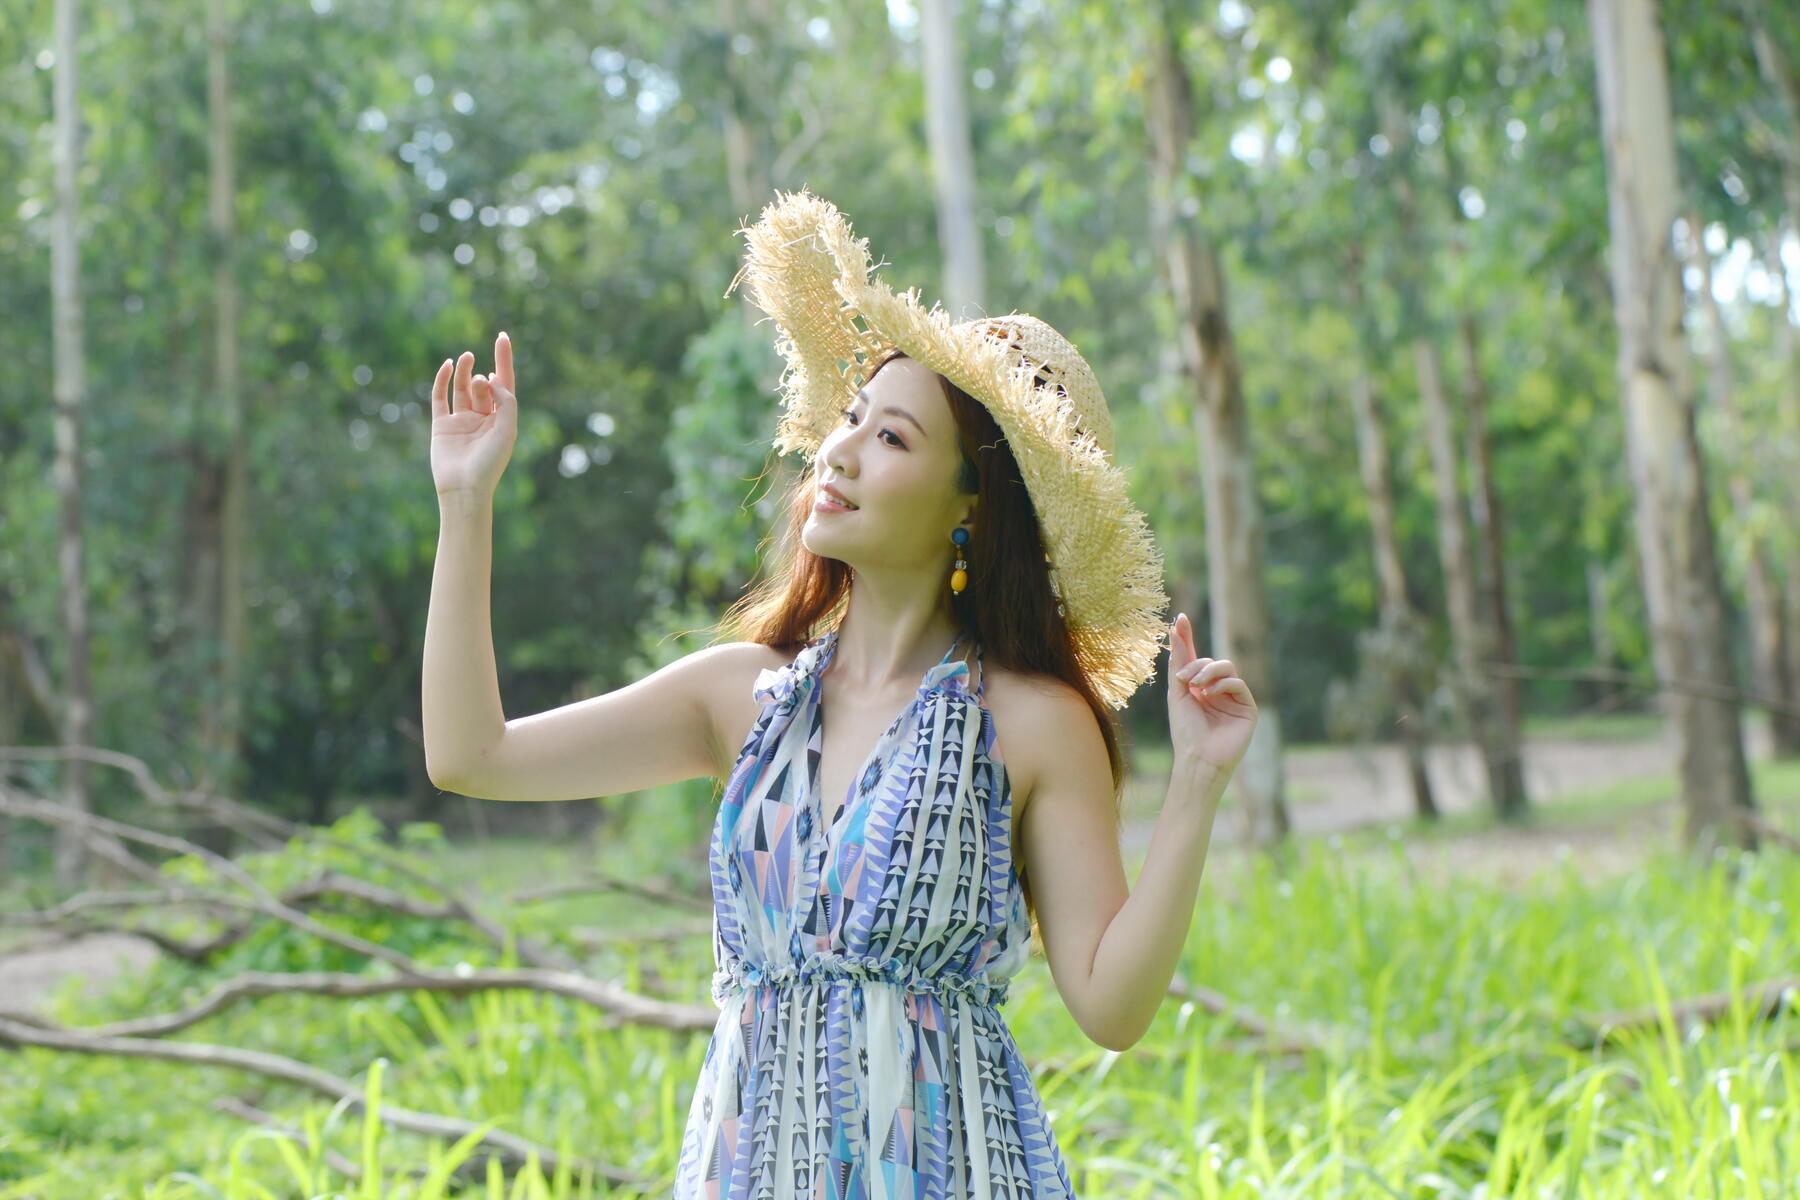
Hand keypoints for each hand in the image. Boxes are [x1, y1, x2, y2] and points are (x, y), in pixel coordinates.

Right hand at [430, 331, 517, 497]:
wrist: (464, 487)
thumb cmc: (490, 463)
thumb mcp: (507, 431)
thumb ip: (506, 402)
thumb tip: (493, 378)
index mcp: (502, 421)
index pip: (504, 384)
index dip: (504, 360)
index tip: (502, 337)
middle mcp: (482, 419)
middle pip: (484, 387)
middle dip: (484, 378)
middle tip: (483, 380)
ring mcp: (461, 421)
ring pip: (463, 388)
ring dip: (466, 371)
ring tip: (467, 357)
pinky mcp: (442, 425)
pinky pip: (441, 397)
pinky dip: (443, 380)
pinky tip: (449, 365)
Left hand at [1166, 611, 1256, 775]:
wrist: (1198, 758)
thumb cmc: (1184, 730)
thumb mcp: (1176, 692)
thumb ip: (1178, 662)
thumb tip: (1175, 629)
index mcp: (1197, 688)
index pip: (1194, 657)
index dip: (1187, 638)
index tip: (1180, 618)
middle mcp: (1216, 691)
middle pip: (1211, 661)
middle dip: (1196, 665)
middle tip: (1184, 679)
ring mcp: (1233, 699)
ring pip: (1227, 667)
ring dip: (1209, 671)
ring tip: (1197, 685)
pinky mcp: (1247, 707)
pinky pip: (1238, 683)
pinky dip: (1223, 684)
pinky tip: (1211, 694)